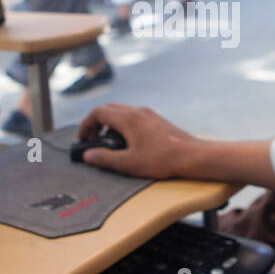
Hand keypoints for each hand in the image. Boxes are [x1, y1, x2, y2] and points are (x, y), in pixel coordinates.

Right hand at [76, 103, 199, 178]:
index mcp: (128, 119)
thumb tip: (88, 155)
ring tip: (109, 143)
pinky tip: (129, 143)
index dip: (85, 125)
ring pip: (122, 112)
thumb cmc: (162, 160)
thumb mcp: (129, 163)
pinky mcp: (158, 121)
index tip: (82, 138)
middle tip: (92, 140)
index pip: (98, 113)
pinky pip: (134, 117)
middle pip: (109, 109)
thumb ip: (105, 158)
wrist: (192, 156)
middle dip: (96, 123)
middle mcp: (138, 112)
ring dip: (110, 125)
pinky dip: (124, 126)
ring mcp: (149, 114)